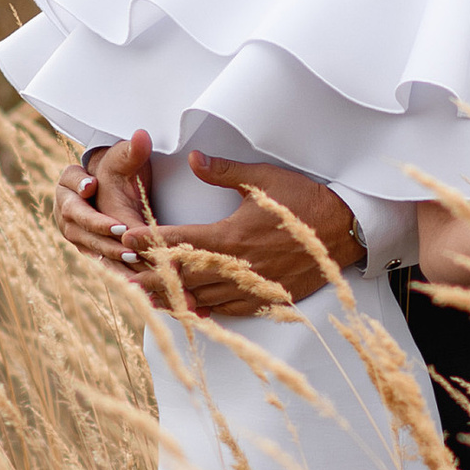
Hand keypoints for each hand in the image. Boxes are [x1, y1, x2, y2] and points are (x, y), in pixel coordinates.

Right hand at [54, 129, 153, 270]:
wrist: (111, 187)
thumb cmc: (117, 169)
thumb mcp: (123, 158)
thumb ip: (132, 150)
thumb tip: (142, 136)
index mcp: (66, 185)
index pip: (72, 193)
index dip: (83, 193)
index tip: (94, 191)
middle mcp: (64, 210)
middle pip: (79, 225)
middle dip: (101, 232)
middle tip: (124, 234)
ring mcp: (74, 232)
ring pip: (88, 246)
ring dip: (109, 254)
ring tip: (132, 258)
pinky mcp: (87, 248)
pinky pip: (100, 261)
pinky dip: (116, 270)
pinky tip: (134, 279)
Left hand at [125, 152, 360, 316]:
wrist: (345, 232)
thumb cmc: (305, 203)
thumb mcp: (263, 180)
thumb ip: (224, 173)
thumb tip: (194, 159)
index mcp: (231, 237)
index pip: (180, 242)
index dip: (151, 243)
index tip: (127, 241)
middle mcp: (236, 267)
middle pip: (184, 277)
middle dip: (152, 278)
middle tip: (124, 280)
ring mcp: (251, 287)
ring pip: (202, 298)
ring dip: (173, 298)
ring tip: (146, 299)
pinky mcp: (266, 298)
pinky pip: (228, 309)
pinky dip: (206, 310)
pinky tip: (190, 310)